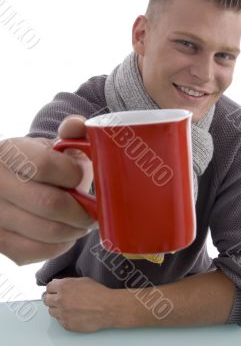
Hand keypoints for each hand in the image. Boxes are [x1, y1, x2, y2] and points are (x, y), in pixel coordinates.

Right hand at [0, 115, 95, 264]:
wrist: (11, 184)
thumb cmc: (40, 165)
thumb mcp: (53, 144)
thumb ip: (71, 133)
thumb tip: (78, 126)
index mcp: (9, 153)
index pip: (44, 166)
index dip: (73, 175)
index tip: (82, 179)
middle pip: (50, 204)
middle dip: (82, 210)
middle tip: (94, 210)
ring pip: (48, 232)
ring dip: (75, 229)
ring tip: (82, 222)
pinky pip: (38, 251)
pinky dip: (61, 245)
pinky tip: (65, 233)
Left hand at [43, 277, 115, 332]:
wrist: (107, 307)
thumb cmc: (98, 293)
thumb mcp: (82, 280)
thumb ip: (68, 282)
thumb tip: (61, 285)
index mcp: (64, 286)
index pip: (48, 287)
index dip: (53, 288)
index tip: (55, 290)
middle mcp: (60, 299)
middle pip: (46, 299)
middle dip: (52, 298)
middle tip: (58, 298)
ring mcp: (62, 313)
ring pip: (51, 311)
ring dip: (57, 308)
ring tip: (67, 307)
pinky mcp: (66, 324)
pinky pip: (59, 320)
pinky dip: (63, 317)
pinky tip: (72, 313)